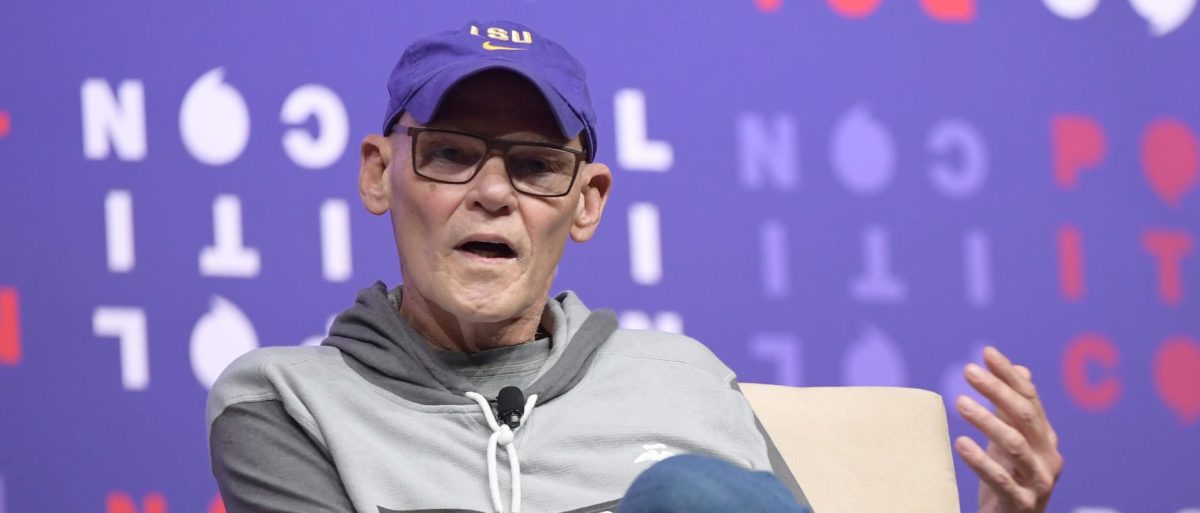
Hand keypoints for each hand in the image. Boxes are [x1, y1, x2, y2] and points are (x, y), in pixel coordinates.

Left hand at [953, 347, 1063, 512]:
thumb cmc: (1009, 481)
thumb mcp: (1010, 444)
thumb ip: (1014, 411)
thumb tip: (1021, 369)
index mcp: (1046, 439)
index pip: (1030, 399)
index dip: (1010, 375)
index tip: (986, 352)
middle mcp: (1048, 457)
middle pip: (1026, 416)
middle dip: (997, 390)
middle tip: (968, 371)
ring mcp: (1039, 481)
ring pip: (1015, 444)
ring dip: (987, 421)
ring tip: (959, 402)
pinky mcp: (1022, 503)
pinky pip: (1000, 479)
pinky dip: (980, 461)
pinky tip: (960, 443)